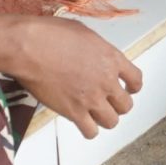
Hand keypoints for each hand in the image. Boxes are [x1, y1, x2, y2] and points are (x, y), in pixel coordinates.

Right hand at [0, 15, 142, 137]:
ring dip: (104, 118)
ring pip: (112, 121)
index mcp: (111, 58)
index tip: (127, 89)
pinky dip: (88, 130)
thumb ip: (96, 49)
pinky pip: (90, 132)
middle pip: (126, 105)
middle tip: (108, 102)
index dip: (132, 87)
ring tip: (94, 114)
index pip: (136, 79)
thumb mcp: (82, 32)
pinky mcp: (74, 112)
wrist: (29, 47)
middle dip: (118, 104)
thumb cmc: (50, 34)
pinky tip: (81, 122)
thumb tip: (94, 56)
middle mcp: (106, 81)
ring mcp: (91, 99)